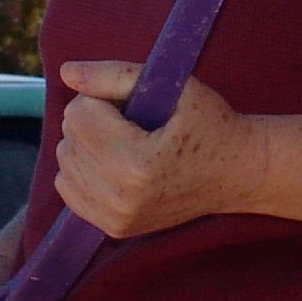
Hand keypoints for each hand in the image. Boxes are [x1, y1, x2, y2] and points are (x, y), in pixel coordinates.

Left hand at [54, 59, 264, 237]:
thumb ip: (115, 75)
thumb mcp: (174, 88)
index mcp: (136, 164)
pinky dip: (84, 169)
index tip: (133, 105)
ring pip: (65, 160)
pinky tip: (115, 164)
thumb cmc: (210, 125)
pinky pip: (67, 187)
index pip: (79, 112)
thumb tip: (66, 72)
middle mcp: (120, 197)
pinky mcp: (112, 228)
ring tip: (128, 143)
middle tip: (135, 124)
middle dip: (95, 120)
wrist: (236, 175)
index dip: (103, 98)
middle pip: (70, 136)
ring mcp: (115, 218)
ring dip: (88, 144)